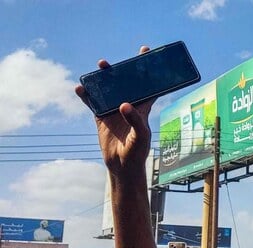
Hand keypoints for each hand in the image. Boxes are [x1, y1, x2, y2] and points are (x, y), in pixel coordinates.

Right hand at [74, 46, 154, 176]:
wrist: (122, 166)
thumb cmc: (138, 152)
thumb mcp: (141, 137)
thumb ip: (135, 121)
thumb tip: (123, 105)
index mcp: (142, 108)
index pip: (148, 86)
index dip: (149, 70)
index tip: (146, 53)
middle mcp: (128, 106)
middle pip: (124, 83)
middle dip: (120, 70)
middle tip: (113, 62)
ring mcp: (113, 111)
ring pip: (107, 90)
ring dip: (102, 79)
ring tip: (100, 67)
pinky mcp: (101, 118)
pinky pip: (93, 103)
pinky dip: (87, 95)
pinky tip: (81, 88)